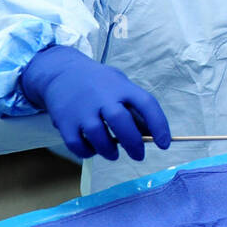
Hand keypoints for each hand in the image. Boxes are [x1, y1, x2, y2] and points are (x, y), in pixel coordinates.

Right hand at [20, 45, 170, 160]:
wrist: (62, 71)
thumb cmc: (99, 83)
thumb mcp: (121, 86)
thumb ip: (135, 109)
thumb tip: (150, 135)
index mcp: (122, 87)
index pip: (146, 104)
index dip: (159, 125)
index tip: (164, 144)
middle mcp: (102, 97)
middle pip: (121, 122)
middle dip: (133, 143)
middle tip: (139, 155)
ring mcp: (82, 109)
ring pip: (98, 137)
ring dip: (109, 151)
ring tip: (113, 154)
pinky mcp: (64, 121)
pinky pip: (77, 144)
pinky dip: (87, 152)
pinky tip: (93, 149)